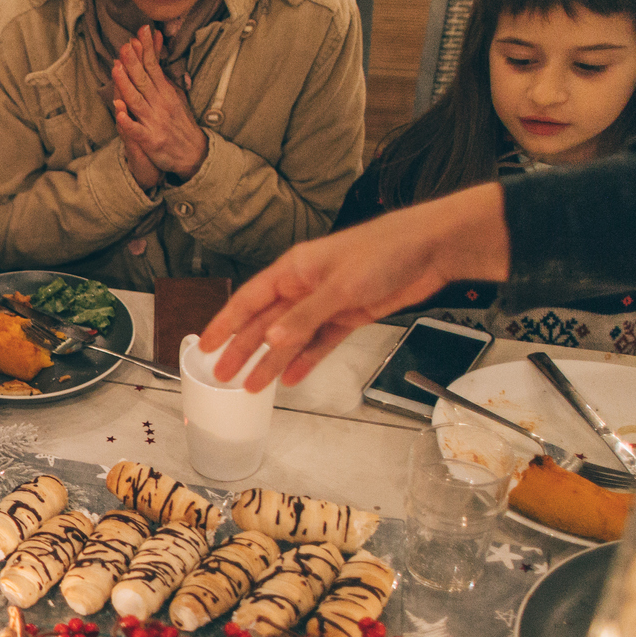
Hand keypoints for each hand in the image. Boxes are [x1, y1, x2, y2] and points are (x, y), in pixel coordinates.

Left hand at [110, 27, 207, 183]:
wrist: (194, 153)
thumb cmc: (180, 122)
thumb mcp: (175, 94)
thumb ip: (162, 74)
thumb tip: (156, 51)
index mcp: (165, 92)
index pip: (153, 66)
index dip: (145, 49)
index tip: (140, 31)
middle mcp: (160, 104)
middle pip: (144, 80)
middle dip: (133, 62)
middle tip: (125, 45)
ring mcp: (154, 121)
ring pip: (137, 100)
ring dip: (126, 84)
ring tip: (116, 69)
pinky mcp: (150, 140)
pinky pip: (136, 130)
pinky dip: (128, 121)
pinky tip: (119, 111)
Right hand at [198, 181, 510, 389]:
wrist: (429, 249)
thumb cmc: (383, 251)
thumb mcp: (340, 286)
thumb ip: (304, 316)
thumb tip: (272, 340)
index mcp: (293, 270)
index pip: (249, 300)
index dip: (225, 323)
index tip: (206, 345)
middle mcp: (305, 286)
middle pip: (266, 323)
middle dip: (243, 350)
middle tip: (223, 375)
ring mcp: (326, 302)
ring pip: (291, 337)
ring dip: (272, 361)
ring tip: (253, 386)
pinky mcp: (349, 315)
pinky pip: (320, 342)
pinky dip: (306, 359)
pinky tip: (291, 377)